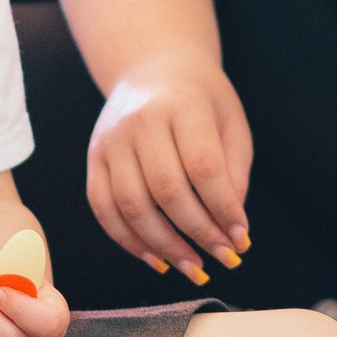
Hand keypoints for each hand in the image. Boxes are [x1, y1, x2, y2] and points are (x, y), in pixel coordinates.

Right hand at [86, 51, 252, 283]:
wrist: (152, 67)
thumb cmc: (202, 102)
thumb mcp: (230, 123)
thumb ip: (234, 172)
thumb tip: (231, 229)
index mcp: (183, 104)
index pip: (203, 166)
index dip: (224, 209)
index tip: (242, 239)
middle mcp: (141, 120)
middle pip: (167, 190)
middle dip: (198, 233)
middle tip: (223, 260)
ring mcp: (111, 139)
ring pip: (132, 205)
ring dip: (164, 246)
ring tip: (193, 269)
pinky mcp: (94, 157)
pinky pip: (103, 207)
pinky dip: (128, 241)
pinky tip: (156, 259)